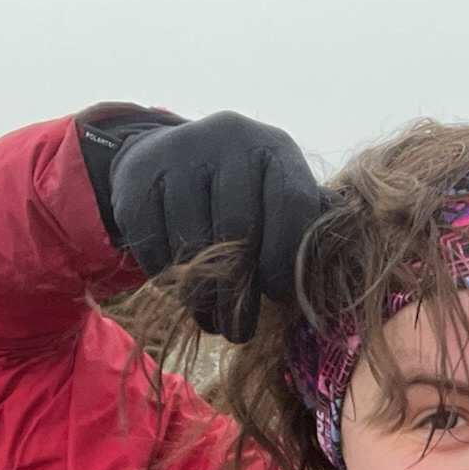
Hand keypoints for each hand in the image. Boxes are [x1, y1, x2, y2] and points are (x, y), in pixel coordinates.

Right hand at [77, 105, 323, 340]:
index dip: (285, 259)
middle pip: (238, 229)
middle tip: (239, 330)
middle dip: (239, 292)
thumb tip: (330, 274)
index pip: (292, 204)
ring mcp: (179, 153)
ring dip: (201, 295)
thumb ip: (306, 231)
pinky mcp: (138, 178)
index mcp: (274, 148)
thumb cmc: (243, 195)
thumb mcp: (279, 199)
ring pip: (192, 243)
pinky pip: (154, 246)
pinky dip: (167, 278)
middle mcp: (228, 139)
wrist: (173, 159)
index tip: (278, 294)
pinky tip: (182, 288)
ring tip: (211, 318)